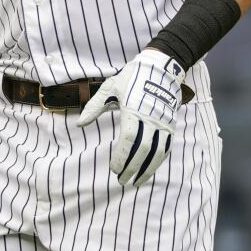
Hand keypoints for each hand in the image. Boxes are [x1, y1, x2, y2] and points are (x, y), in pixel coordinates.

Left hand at [77, 49, 184, 186]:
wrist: (160, 68)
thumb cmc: (131, 78)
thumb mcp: (109, 89)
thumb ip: (94, 108)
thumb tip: (80, 124)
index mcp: (134, 111)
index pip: (128, 140)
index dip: (121, 156)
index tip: (113, 168)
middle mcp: (151, 119)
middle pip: (143, 150)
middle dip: (132, 168)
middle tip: (122, 181)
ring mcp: (163, 123)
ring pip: (158, 152)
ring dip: (148, 169)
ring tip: (137, 182)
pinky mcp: (171, 124)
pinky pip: (166, 147)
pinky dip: (158, 160)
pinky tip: (150, 169)